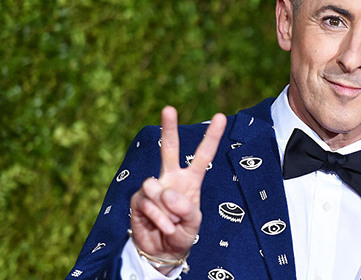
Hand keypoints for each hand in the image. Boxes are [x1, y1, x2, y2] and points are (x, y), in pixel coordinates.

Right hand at [129, 106, 226, 273]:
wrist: (161, 251)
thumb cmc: (182, 234)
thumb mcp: (193, 225)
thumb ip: (186, 209)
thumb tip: (168, 192)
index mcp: (190, 180)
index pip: (203, 155)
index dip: (212, 136)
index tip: (221, 116)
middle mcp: (171, 178)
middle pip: (170, 149)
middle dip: (168, 128)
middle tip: (169, 108)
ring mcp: (154, 188)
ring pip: (156, 187)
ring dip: (166, 210)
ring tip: (172, 223)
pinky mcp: (138, 200)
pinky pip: (149, 203)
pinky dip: (159, 218)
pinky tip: (163, 227)